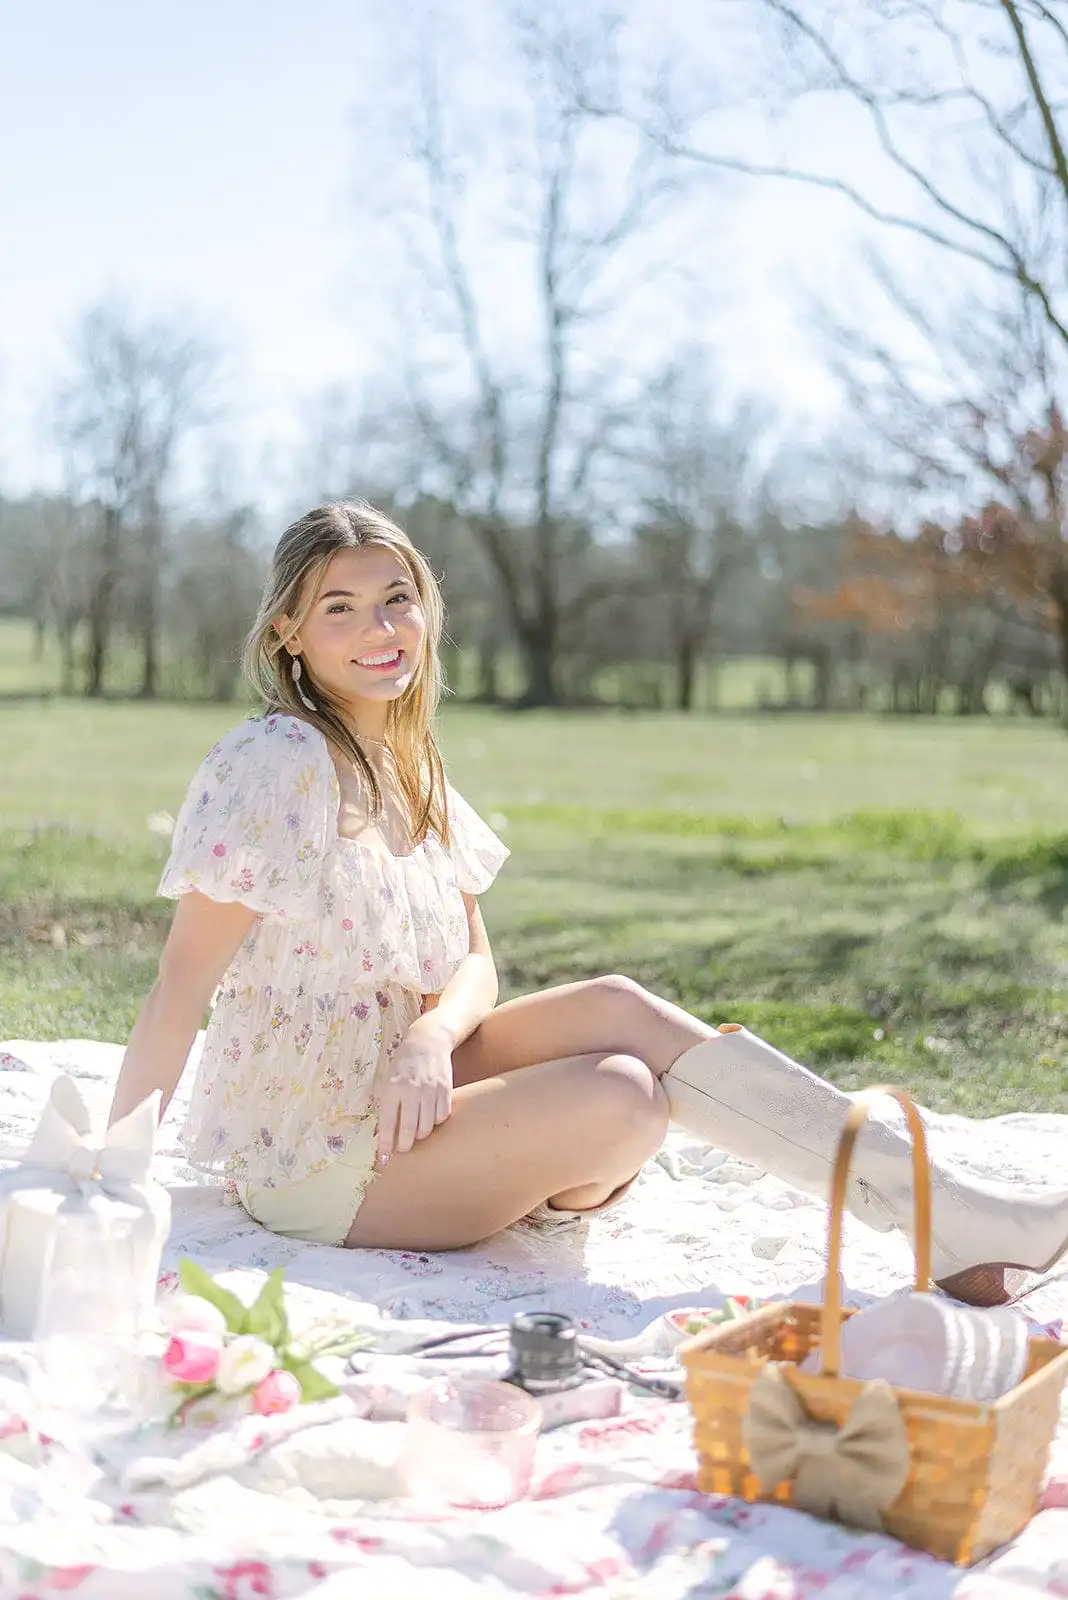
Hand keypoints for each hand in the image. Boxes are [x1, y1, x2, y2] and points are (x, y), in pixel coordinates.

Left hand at [375, 1015, 454, 1163]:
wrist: (427, 1041)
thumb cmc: (403, 1064)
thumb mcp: (387, 1080)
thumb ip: (386, 1105)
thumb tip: (382, 1135)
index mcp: (391, 1089)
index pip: (387, 1123)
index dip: (386, 1144)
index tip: (384, 1159)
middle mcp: (410, 1090)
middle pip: (408, 1130)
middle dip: (404, 1145)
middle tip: (403, 1148)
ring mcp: (429, 1090)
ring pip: (426, 1127)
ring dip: (420, 1134)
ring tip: (416, 1131)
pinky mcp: (445, 1089)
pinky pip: (441, 1116)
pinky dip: (435, 1121)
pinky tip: (429, 1116)